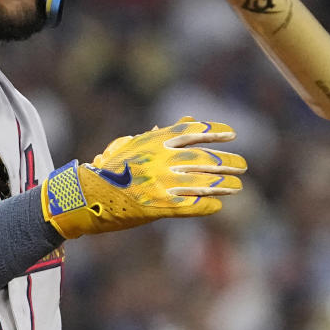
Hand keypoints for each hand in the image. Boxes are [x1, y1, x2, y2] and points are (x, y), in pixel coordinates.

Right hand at [41, 117, 246, 238]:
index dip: (215, 133)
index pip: (193, 132)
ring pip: (204, 183)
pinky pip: (194, 205)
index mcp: (155, 142)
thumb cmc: (108, 170)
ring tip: (237, 186)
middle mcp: (162, 159)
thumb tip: (188, 122)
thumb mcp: (131, 146)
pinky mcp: (161, 206)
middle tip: (243, 165)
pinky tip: (217, 207)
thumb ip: (160, 135)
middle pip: (205, 159)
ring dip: (224, 185)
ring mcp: (163, 183)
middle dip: (227, 162)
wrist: (86, 196)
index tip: (232, 134)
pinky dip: (208, 206)